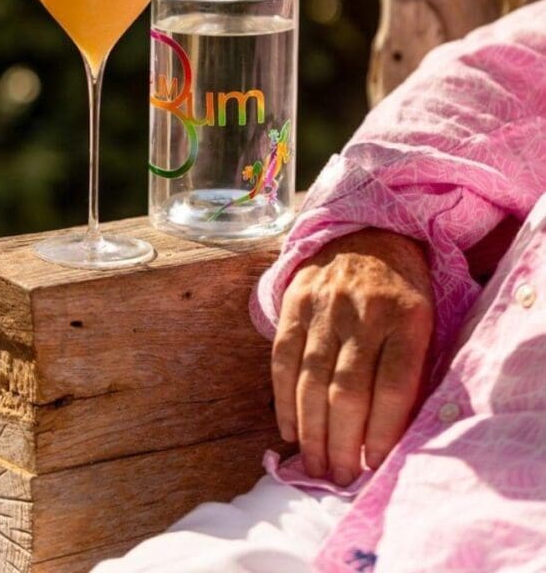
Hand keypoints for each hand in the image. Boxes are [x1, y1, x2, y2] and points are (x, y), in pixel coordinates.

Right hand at [272, 228, 433, 485]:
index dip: (382, 432)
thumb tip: (389, 438)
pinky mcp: (295, 302)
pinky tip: (289, 430)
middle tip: (339, 476)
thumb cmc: (402, 291)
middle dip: (341, 443)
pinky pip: (283, 358)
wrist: (368, 232)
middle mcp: (364, 311)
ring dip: (310, 431)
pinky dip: (283, 399)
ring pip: (312, 380)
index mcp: (407, 317)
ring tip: (314, 465)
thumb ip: (411, 370)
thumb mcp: (425, 321)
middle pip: (348, 390)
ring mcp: (325, 305)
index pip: (394, 386)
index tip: (375, 465)